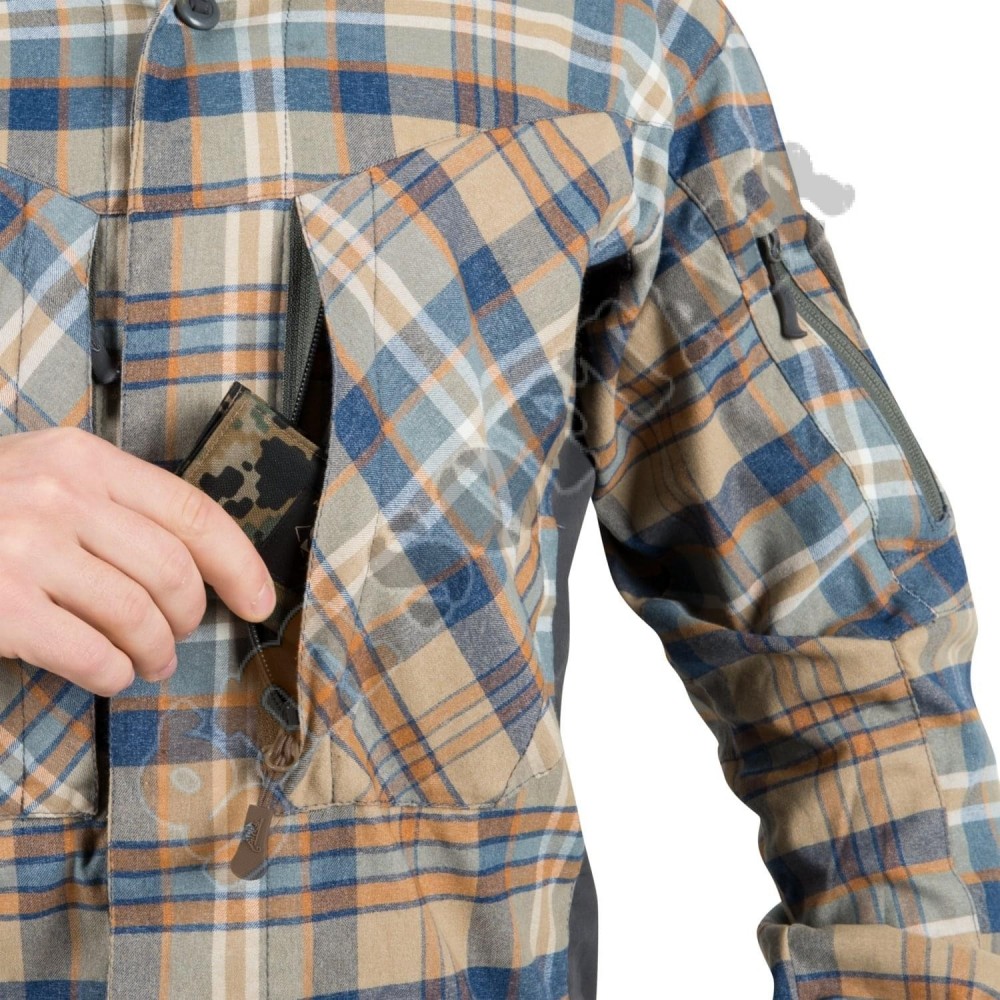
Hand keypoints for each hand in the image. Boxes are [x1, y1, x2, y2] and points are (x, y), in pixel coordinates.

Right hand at [0, 426, 277, 694]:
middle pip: (174, 573)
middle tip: (180, 635)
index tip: (262, 601)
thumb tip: (194, 559)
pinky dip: (114, 673)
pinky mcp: (1, 606)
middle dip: (191, 617)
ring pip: (140, 617)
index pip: (193, 513)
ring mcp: (26, 549)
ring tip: (149, 661)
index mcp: (82, 459)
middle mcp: (60, 496)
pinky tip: (109, 672)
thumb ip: (110, 502)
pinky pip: (93, 654)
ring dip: (157, 652)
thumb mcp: (42, 476)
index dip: (241, 565)